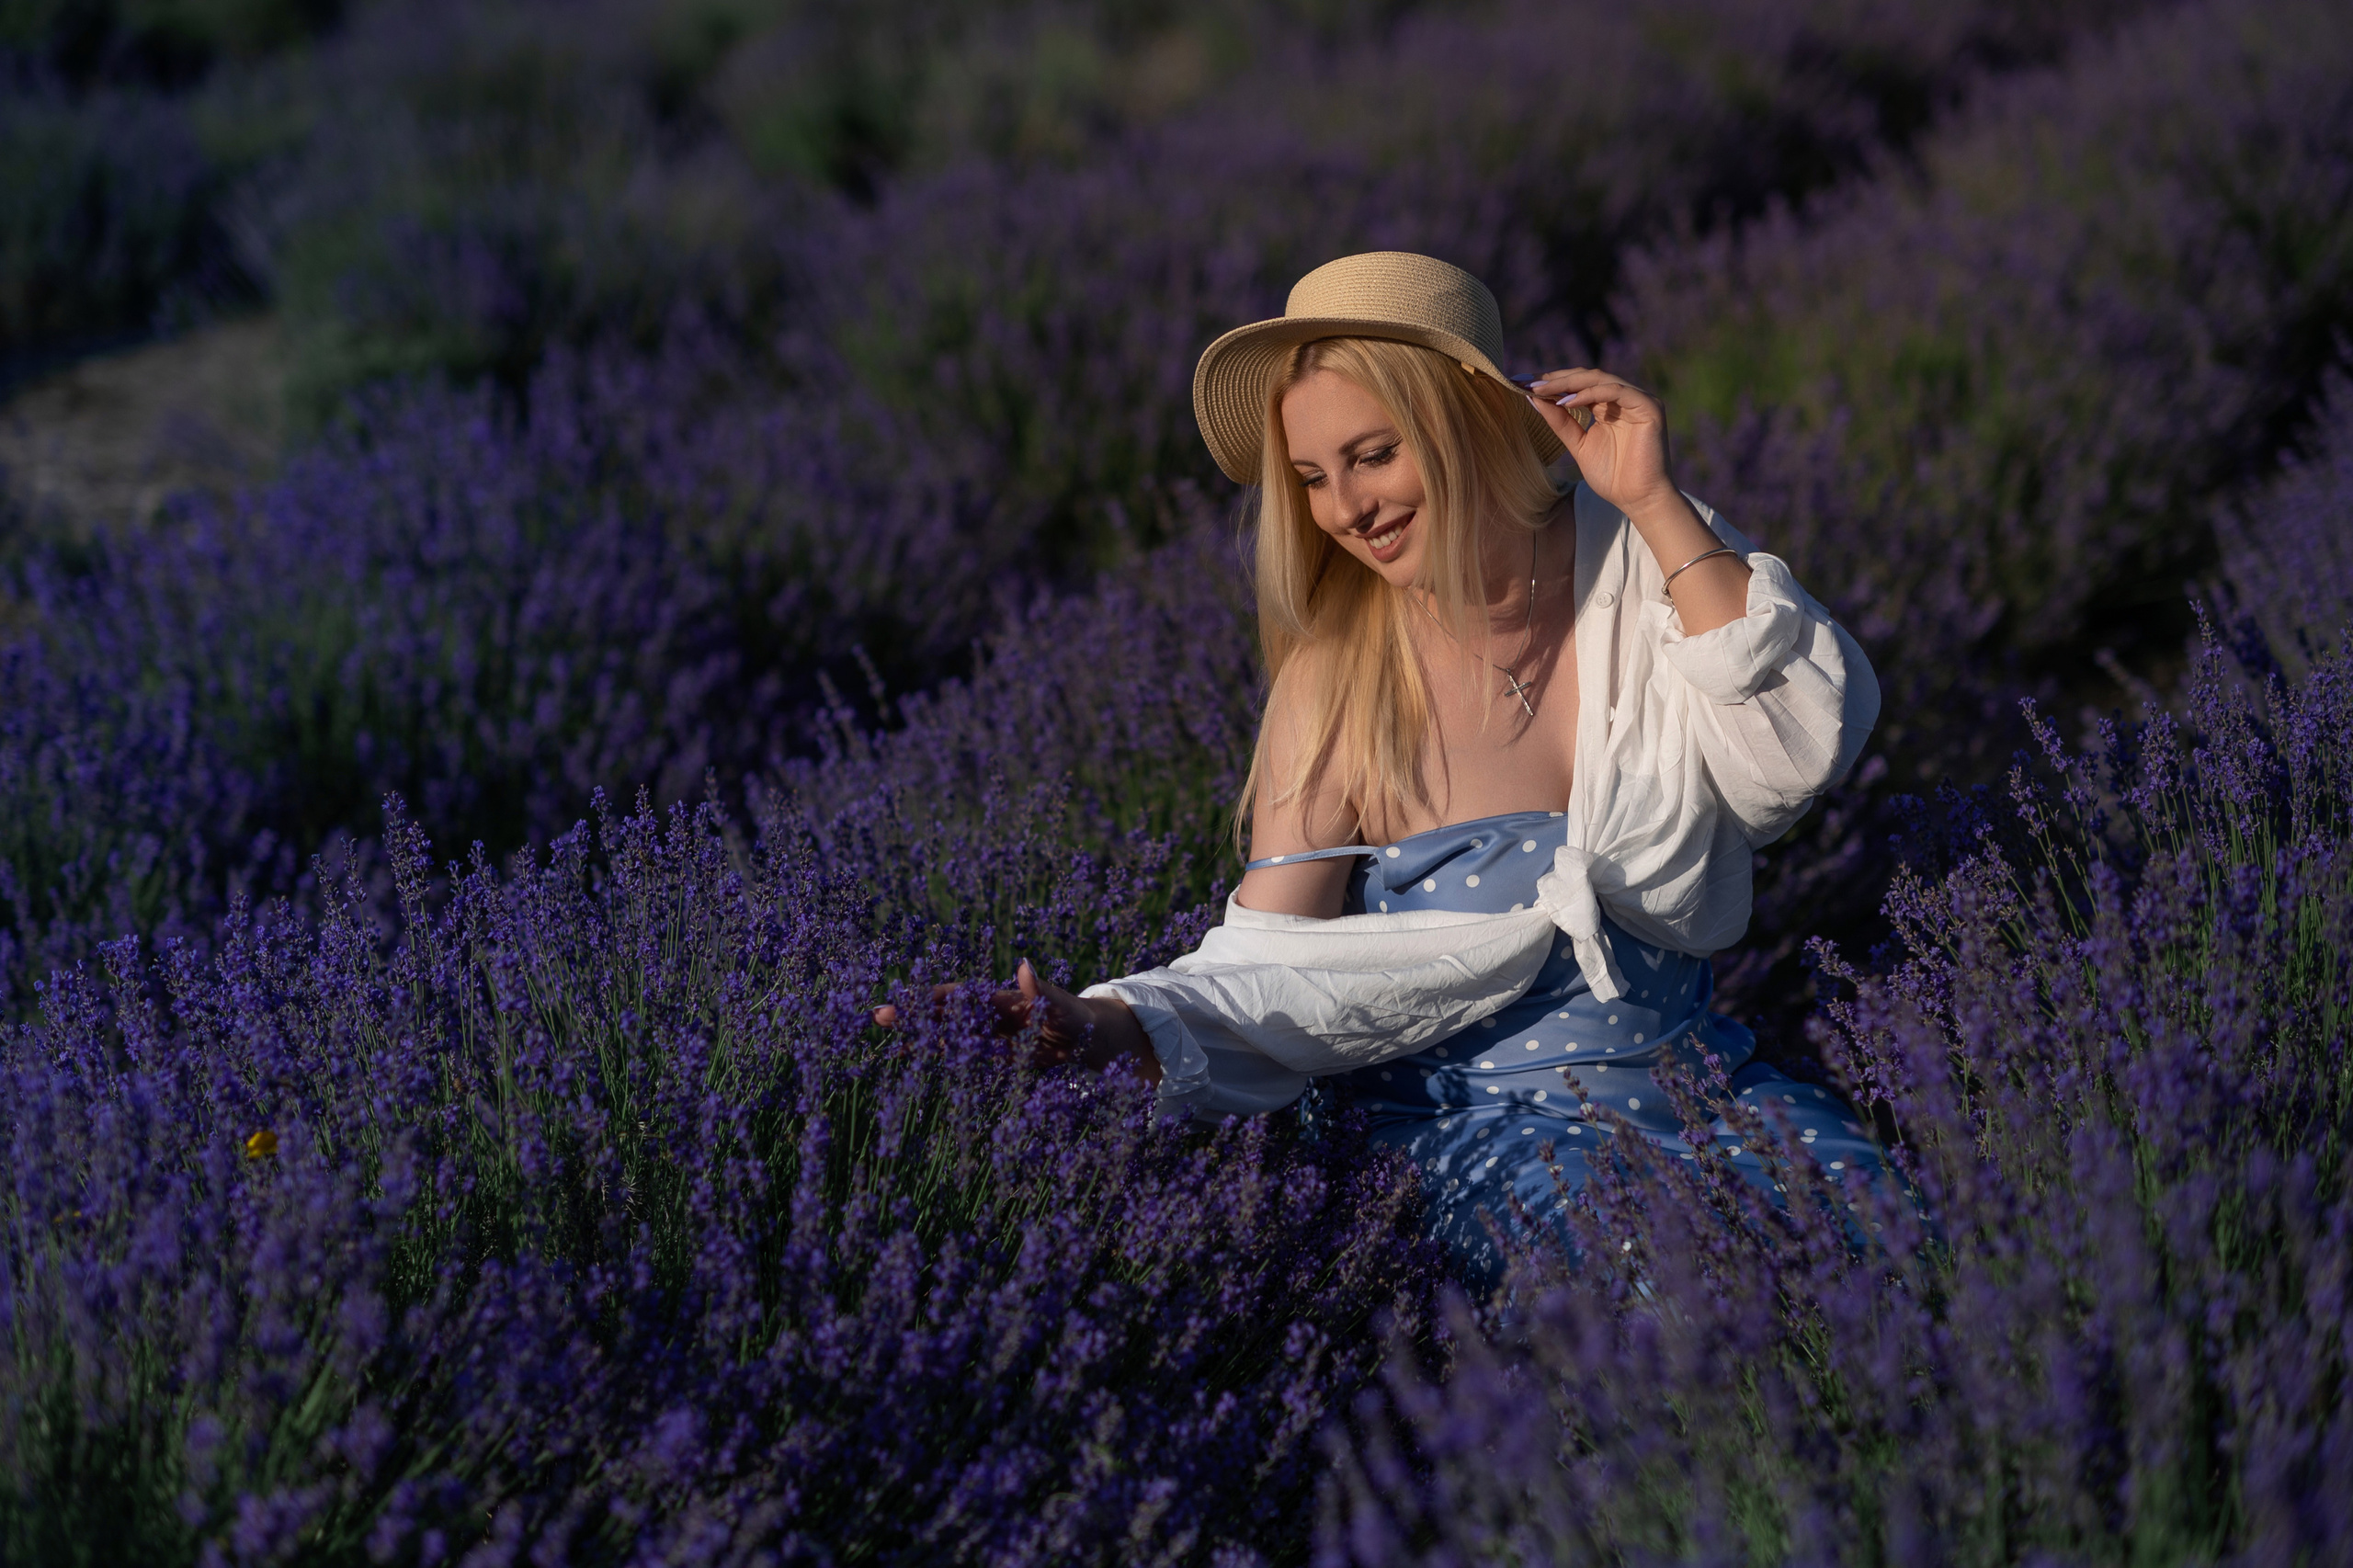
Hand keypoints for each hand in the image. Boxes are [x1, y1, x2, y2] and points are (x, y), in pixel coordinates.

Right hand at [872, 960, 1160, 1082]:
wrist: (1101, 1043)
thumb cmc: (1084, 1021)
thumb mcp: (1069, 1010)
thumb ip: (1046, 994)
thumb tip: (1024, 966)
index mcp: (1008, 1002)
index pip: (964, 998)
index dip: (934, 999)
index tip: (905, 999)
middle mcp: (996, 1019)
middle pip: (950, 1016)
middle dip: (916, 1016)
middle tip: (878, 1017)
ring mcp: (997, 1040)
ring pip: (952, 1038)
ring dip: (923, 1040)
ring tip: (889, 1045)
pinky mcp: (1002, 1062)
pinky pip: (968, 1062)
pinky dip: (944, 1062)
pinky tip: (918, 1066)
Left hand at [1523, 368, 1679, 519]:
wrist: (1638, 499)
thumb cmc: (1612, 477)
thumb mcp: (1578, 445)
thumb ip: (1560, 422)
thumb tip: (1533, 398)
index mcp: (1608, 405)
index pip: (1577, 384)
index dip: (1550, 382)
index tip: (1520, 382)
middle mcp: (1623, 398)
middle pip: (1586, 377)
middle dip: (1555, 378)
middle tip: (1526, 381)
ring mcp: (1638, 400)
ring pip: (1600, 379)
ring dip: (1568, 383)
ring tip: (1541, 390)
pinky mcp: (1649, 407)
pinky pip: (1616, 391)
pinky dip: (1590, 394)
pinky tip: (1566, 402)